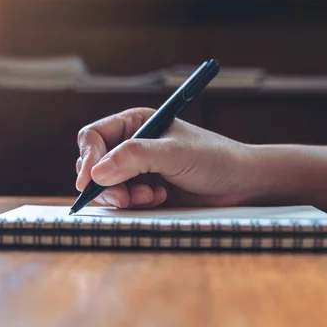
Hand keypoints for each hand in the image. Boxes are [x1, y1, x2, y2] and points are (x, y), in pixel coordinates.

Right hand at [75, 107, 271, 207]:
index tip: (90, 182)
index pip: (93, 137)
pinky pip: (122, 200)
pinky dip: (135, 203)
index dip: (88, 159)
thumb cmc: (213, 158)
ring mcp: (136, 169)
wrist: (239, 183)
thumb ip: (135, 158)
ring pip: (105, 186)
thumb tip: (97, 172)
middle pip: (93, 164)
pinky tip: (159, 199)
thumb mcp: (174, 154)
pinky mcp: (143, 190)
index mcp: (135, 123)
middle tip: (125, 198)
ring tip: (151, 197)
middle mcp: (131, 144)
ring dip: (123, 196)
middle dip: (106, 184)